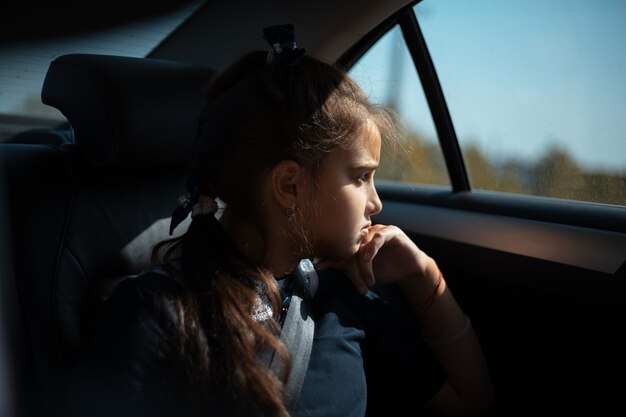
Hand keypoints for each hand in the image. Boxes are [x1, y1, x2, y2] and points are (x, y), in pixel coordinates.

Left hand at [316, 224, 433, 294]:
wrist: (410, 270)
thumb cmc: (386, 269)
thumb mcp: (362, 271)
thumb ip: (345, 266)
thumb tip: (321, 265)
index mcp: (357, 241)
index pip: (340, 246)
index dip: (328, 255)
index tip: (316, 264)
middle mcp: (366, 233)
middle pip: (350, 245)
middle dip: (342, 261)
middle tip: (334, 271)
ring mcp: (378, 231)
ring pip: (363, 244)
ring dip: (362, 264)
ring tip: (363, 279)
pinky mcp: (392, 233)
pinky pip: (379, 237)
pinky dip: (372, 248)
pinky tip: (368, 258)